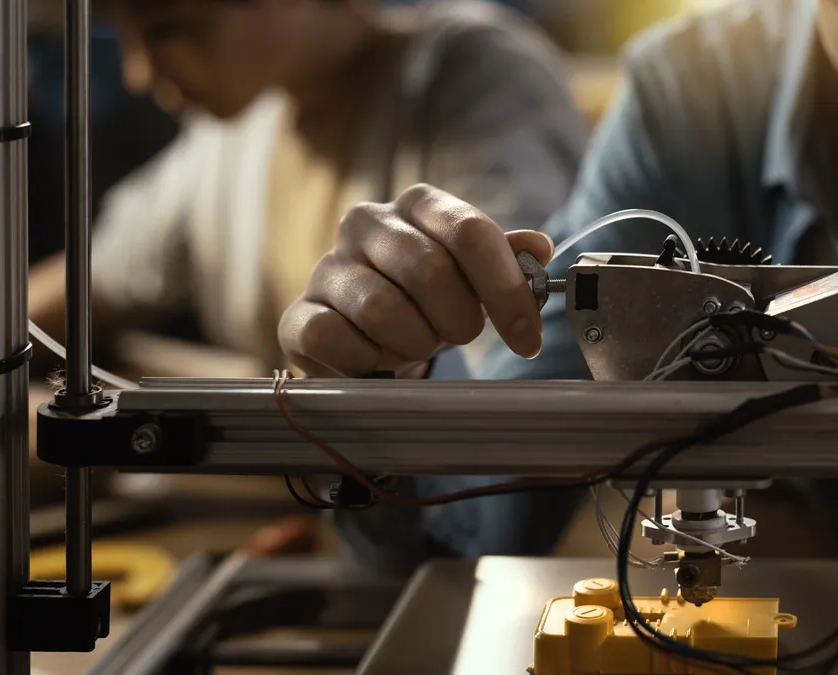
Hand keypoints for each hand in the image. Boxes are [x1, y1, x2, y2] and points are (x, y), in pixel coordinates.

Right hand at [279, 184, 551, 376]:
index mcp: (418, 205)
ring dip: (414, 342)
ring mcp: (328, 266)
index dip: (506, 290)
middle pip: (430, 270)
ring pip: (383, 309)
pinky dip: (367, 361)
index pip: (470, 232)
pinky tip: (375, 360)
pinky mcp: (298, 314)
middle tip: (459, 335)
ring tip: (415, 344)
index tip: (527, 339)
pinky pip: (336, 339)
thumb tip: (538, 248)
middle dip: (459, 319)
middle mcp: (367, 222)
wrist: (362, 332)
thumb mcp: (471, 276)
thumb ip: (506, 260)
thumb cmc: (426, 299)